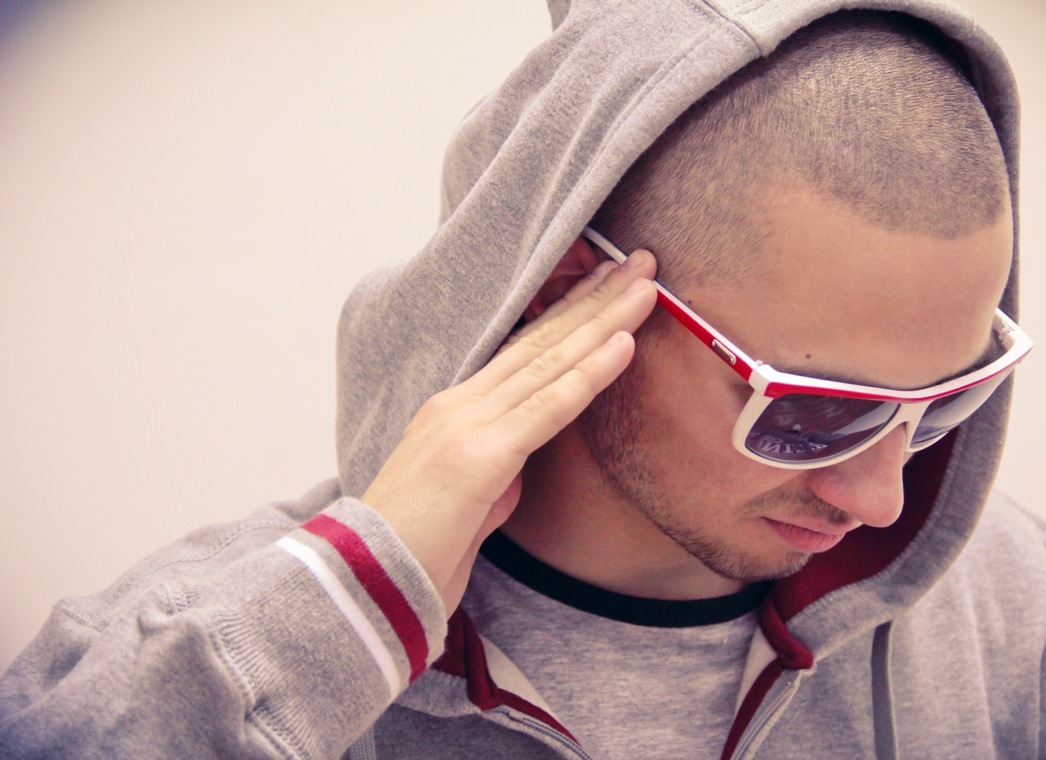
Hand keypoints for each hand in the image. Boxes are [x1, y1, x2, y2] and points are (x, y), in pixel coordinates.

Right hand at [361, 250, 657, 613]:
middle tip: (640, 261)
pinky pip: (549, 408)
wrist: (365, 588)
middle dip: (596, 298)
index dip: (569, 313)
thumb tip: (526, 457)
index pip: (524, 349)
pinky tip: (623, 344)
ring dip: (605, 320)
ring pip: (551, 361)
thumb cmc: (415, 552)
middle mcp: (461, 405)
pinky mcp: (480, 458)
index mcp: (455, 411)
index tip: (607, 284)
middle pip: (542, 340)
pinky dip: (590, 374)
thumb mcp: (469, 499)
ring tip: (645, 286)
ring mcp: (468, 426)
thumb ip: (500, 469)